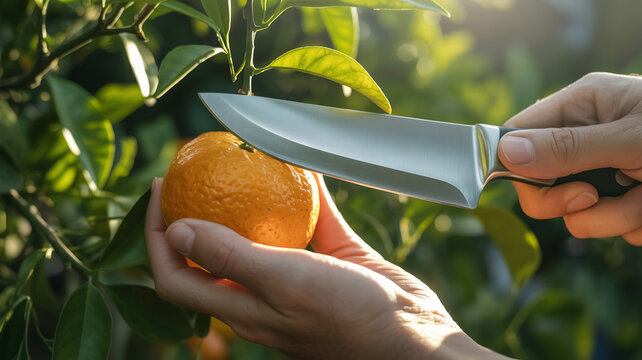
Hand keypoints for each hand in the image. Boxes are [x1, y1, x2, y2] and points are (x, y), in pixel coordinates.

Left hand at [145, 175, 508, 358]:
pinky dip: (307, 195)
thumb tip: (174, 230)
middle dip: (194, 210)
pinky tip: (306, 165)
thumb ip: (230, 257)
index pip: (176, 275)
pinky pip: (312, 220)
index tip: (160, 190)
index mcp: (240, 307)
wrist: (414, 337)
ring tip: (243, 159)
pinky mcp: (332, 260)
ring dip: (250, 198)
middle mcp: (262, 293)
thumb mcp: (283, 283)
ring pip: (263, 230)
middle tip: (191, 169)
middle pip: (212, 249)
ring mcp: (298, 275)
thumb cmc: (347, 318)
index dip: (156, 235)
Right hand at [498, 72, 641, 244]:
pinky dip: (635, 226)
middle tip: (594, 198)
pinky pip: (609, 225)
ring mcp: (606, 169)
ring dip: (614, 218)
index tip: (541, 187)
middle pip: (540, 181)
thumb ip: (569, 148)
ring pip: (577, 213)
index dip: (518, 167)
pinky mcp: (626, 198)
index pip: (519, 136)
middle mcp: (588, 136)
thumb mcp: (632, 140)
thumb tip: (506, 152)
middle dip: (570, 202)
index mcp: (582, 105)